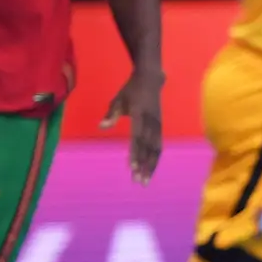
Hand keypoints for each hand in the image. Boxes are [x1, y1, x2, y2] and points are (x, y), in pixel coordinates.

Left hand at [102, 68, 163, 182]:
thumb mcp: (118, 98)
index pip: (138, 138)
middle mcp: (151, 122)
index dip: (136, 153)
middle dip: (145, 166)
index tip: (132, 168)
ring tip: (146, 180)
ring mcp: (158, 125)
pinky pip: (159, 145)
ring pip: (156, 149)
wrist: (151, 78)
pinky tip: (152, 169)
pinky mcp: (160, 126)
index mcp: (140, 114)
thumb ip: (111, 114)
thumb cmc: (131, 90)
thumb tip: (101, 126)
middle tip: (139, 182)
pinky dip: (156, 158)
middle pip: (149, 148)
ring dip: (152, 166)